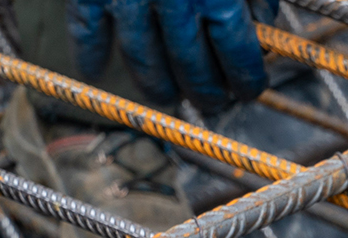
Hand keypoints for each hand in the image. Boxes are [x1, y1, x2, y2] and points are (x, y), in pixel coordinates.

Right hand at [67, 0, 278, 111]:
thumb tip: (262, 26)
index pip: (238, 56)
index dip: (247, 80)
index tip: (250, 88)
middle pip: (192, 68)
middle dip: (207, 93)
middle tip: (213, 102)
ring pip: (142, 61)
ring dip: (158, 87)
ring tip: (168, 96)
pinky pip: (85, 32)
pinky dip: (88, 56)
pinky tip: (93, 72)